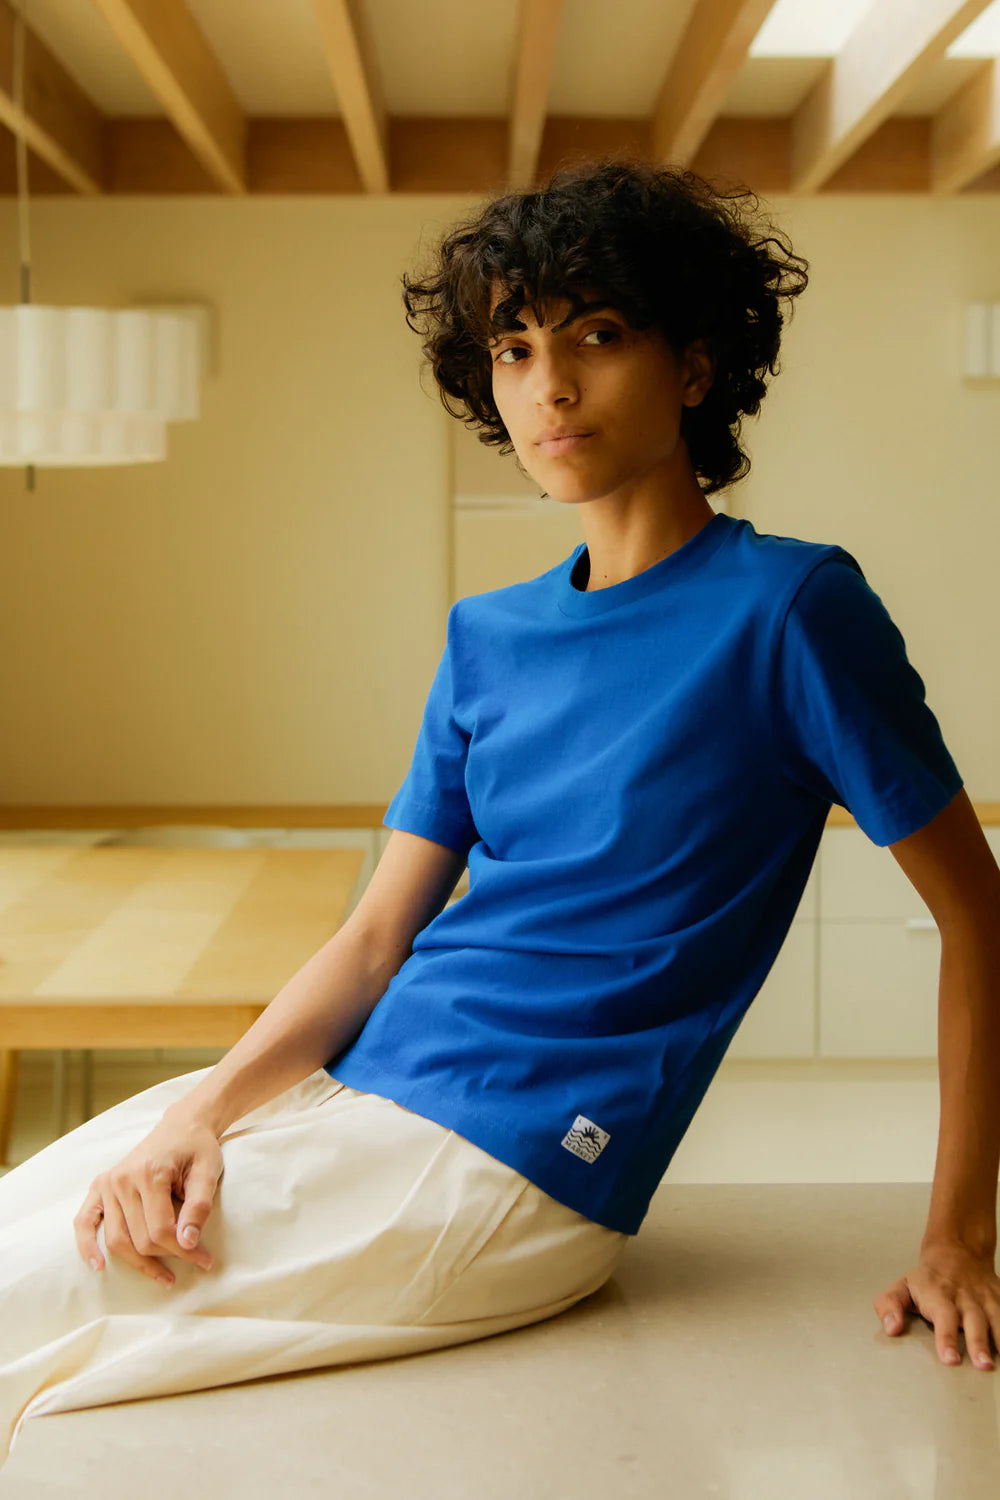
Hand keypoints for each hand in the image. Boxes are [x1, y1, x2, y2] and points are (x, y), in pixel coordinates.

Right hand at [73, 1109, 224, 1287]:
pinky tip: (99, 1265)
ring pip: (116, 1239)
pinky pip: (84, 1221)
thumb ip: (199, 1206)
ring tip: (164, 1277)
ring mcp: (108, 1183)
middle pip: (139, 1238)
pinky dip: (87, 1246)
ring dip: (139, 1263)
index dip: (185, 1251)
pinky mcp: (100, 1186)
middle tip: (195, 1263)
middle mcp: (123, 1179)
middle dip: (168, 1257)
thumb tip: (188, 1242)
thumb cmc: (197, 1148)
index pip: (161, 1229)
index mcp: (150, 1173)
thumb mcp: (208, 1172)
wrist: (181, 1125)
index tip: (206, 1260)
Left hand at [873, 1241, 999, 1368]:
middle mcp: (965, 1297)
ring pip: (997, 1318)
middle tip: (983, 1365)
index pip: (943, 1316)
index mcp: (938, 1295)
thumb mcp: (902, 1286)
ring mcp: (986, 1299)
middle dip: (978, 1343)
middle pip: (974, 1320)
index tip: (950, 1359)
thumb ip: (889, 1305)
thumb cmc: (927, 1279)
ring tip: (998, 1363)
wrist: (957, 1251)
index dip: (946, 1337)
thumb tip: (891, 1328)